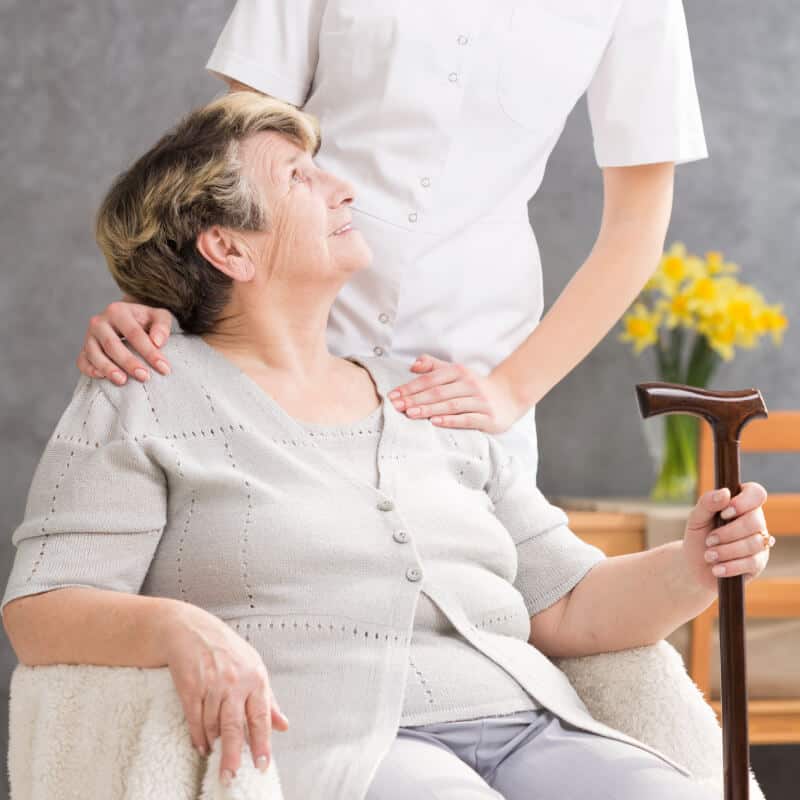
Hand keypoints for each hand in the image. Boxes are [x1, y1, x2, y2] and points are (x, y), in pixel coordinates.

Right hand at [76, 299, 173, 384]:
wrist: (129, 319)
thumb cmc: (146, 320)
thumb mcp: (158, 317)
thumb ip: (162, 326)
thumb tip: (158, 342)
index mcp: (118, 311)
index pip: (134, 333)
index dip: (149, 352)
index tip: (164, 368)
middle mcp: (99, 322)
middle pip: (112, 345)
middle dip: (129, 362)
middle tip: (145, 377)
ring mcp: (89, 336)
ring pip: (94, 354)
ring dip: (108, 368)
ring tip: (123, 381)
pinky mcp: (84, 349)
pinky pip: (82, 361)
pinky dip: (90, 369)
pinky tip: (102, 377)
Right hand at [161, 603, 288, 786]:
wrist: (191, 630)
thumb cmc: (227, 651)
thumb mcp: (253, 668)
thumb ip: (268, 700)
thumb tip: (284, 725)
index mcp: (256, 677)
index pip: (261, 717)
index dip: (262, 743)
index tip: (262, 765)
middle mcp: (235, 682)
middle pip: (235, 726)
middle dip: (233, 755)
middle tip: (230, 777)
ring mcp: (212, 684)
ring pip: (213, 725)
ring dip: (214, 744)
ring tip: (215, 757)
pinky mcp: (190, 687)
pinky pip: (194, 719)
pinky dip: (197, 736)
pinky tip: (201, 746)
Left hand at [387, 354, 526, 433]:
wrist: (509, 397)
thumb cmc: (475, 387)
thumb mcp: (456, 372)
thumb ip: (433, 367)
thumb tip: (413, 365)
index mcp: (459, 372)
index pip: (430, 379)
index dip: (410, 387)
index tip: (393, 396)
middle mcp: (469, 384)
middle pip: (438, 392)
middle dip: (415, 399)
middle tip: (396, 406)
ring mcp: (480, 401)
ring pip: (450, 405)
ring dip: (429, 409)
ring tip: (410, 413)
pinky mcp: (489, 417)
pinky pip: (467, 418)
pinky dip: (450, 420)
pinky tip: (435, 422)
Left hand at [681, 482, 773, 595]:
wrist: (693, 564)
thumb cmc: (698, 536)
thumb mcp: (696, 518)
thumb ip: (707, 503)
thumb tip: (725, 492)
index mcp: (742, 505)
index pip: (756, 493)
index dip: (743, 502)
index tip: (724, 513)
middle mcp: (755, 522)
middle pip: (755, 522)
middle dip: (728, 532)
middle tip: (709, 540)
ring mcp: (760, 543)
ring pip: (754, 544)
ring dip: (726, 550)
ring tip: (708, 556)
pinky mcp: (758, 563)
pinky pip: (752, 563)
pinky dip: (731, 566)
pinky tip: (716, 568)